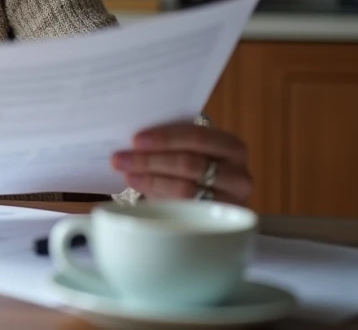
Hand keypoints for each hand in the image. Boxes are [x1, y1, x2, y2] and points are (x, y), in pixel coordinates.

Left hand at [111, 121, 252, 204]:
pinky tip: (141, 186)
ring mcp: (230, 201)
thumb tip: (132, 140)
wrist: (215, 195)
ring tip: (126, 173)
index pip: (197, 137)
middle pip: (189, 164)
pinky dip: (157, 195)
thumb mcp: (191, 148)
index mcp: (232, 146)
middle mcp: (238, 174)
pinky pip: (183, 208)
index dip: (165, 138)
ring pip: (184, 189)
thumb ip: (172, 141)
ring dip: (149, 179)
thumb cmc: (196, 163)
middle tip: (120, 159)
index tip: (135, 140)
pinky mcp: (216, 221)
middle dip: (149, 160)